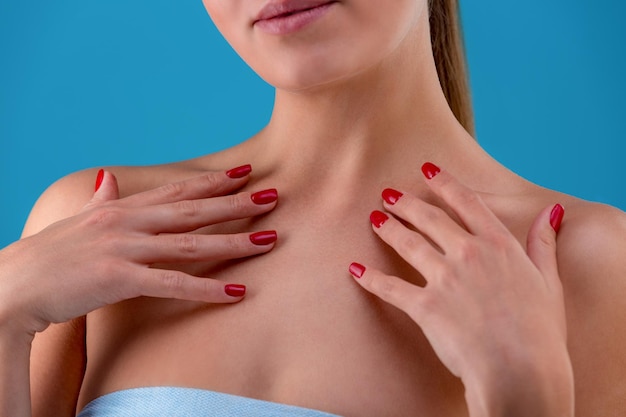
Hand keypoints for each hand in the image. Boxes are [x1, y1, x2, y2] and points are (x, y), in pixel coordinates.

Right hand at [0, 165, 277, 336]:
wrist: (13, 285)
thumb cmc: (48, 256)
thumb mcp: (78, 220)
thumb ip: (100, 198)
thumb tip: (110, 178)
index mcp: (121, 207)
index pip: (176, 190)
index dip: (212, 181)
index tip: (245, 172)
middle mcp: (127, 221)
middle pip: (193, 210)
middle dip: (236, 203)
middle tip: (274, 196)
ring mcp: (123, 247)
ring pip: (191, 243)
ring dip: (233, 241)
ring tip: (269, 238)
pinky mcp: (118, 278)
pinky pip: (172, 284)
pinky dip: (207, 288)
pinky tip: (237, 291)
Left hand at [349, 163, 573, 416]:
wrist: (521, 371)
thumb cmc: (539, 332)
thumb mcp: (549, 282)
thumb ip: (544, 244)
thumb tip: (550, 212)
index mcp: (499, 246)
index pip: (467, 204)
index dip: (445, 183)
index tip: (427, 169)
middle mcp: (468, 254)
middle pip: (430, 219)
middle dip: (406, 203)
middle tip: (388, 194)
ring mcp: (444, 278)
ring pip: (408, 244)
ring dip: (388, 229)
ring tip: (374, 219)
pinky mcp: (425, 306)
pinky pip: (390, 287)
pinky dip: (370, 279)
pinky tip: (354, 270)